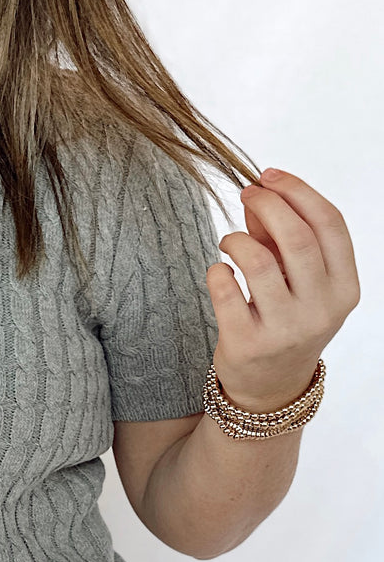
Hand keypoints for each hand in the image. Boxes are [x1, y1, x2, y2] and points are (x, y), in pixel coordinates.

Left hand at [206, 167, 359, 411]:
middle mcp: (321, 309)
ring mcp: (286, 330)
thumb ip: (278, 235)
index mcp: (344, 287)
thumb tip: (257, 192)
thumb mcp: (296, 279)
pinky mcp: (248, 344)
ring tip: (229, 242)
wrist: (269, 386)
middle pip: (297, 237)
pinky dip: (217, 271)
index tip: (269, 175)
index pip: (330, 224)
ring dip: (236, 239)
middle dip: (267, 203)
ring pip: (258, 261)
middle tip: (246, 194)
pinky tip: (219, 272)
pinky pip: (226, 289)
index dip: (298, 191)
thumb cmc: (285, 319)